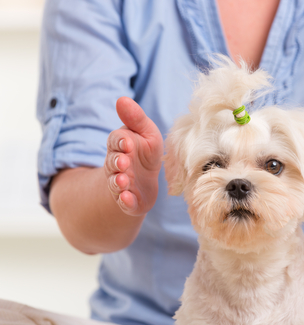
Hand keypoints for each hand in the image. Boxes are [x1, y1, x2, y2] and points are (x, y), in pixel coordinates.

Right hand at [105, 97, 163, 215]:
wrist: (144, 183)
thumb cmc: (145, 153)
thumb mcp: (146, 133)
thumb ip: (136, 119)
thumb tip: (122, 99)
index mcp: (121, 146)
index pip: (116, 141)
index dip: (121, 141)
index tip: (127, 142)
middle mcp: (117, 165)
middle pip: (113, 163)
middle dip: (117, 162)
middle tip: (123, 162)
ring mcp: (121, 184)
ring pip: (116, 183)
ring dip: (118, 182)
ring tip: (123, 181)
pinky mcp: (128, 201)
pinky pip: (124, 202)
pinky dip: (125, 201)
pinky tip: (127, 199)